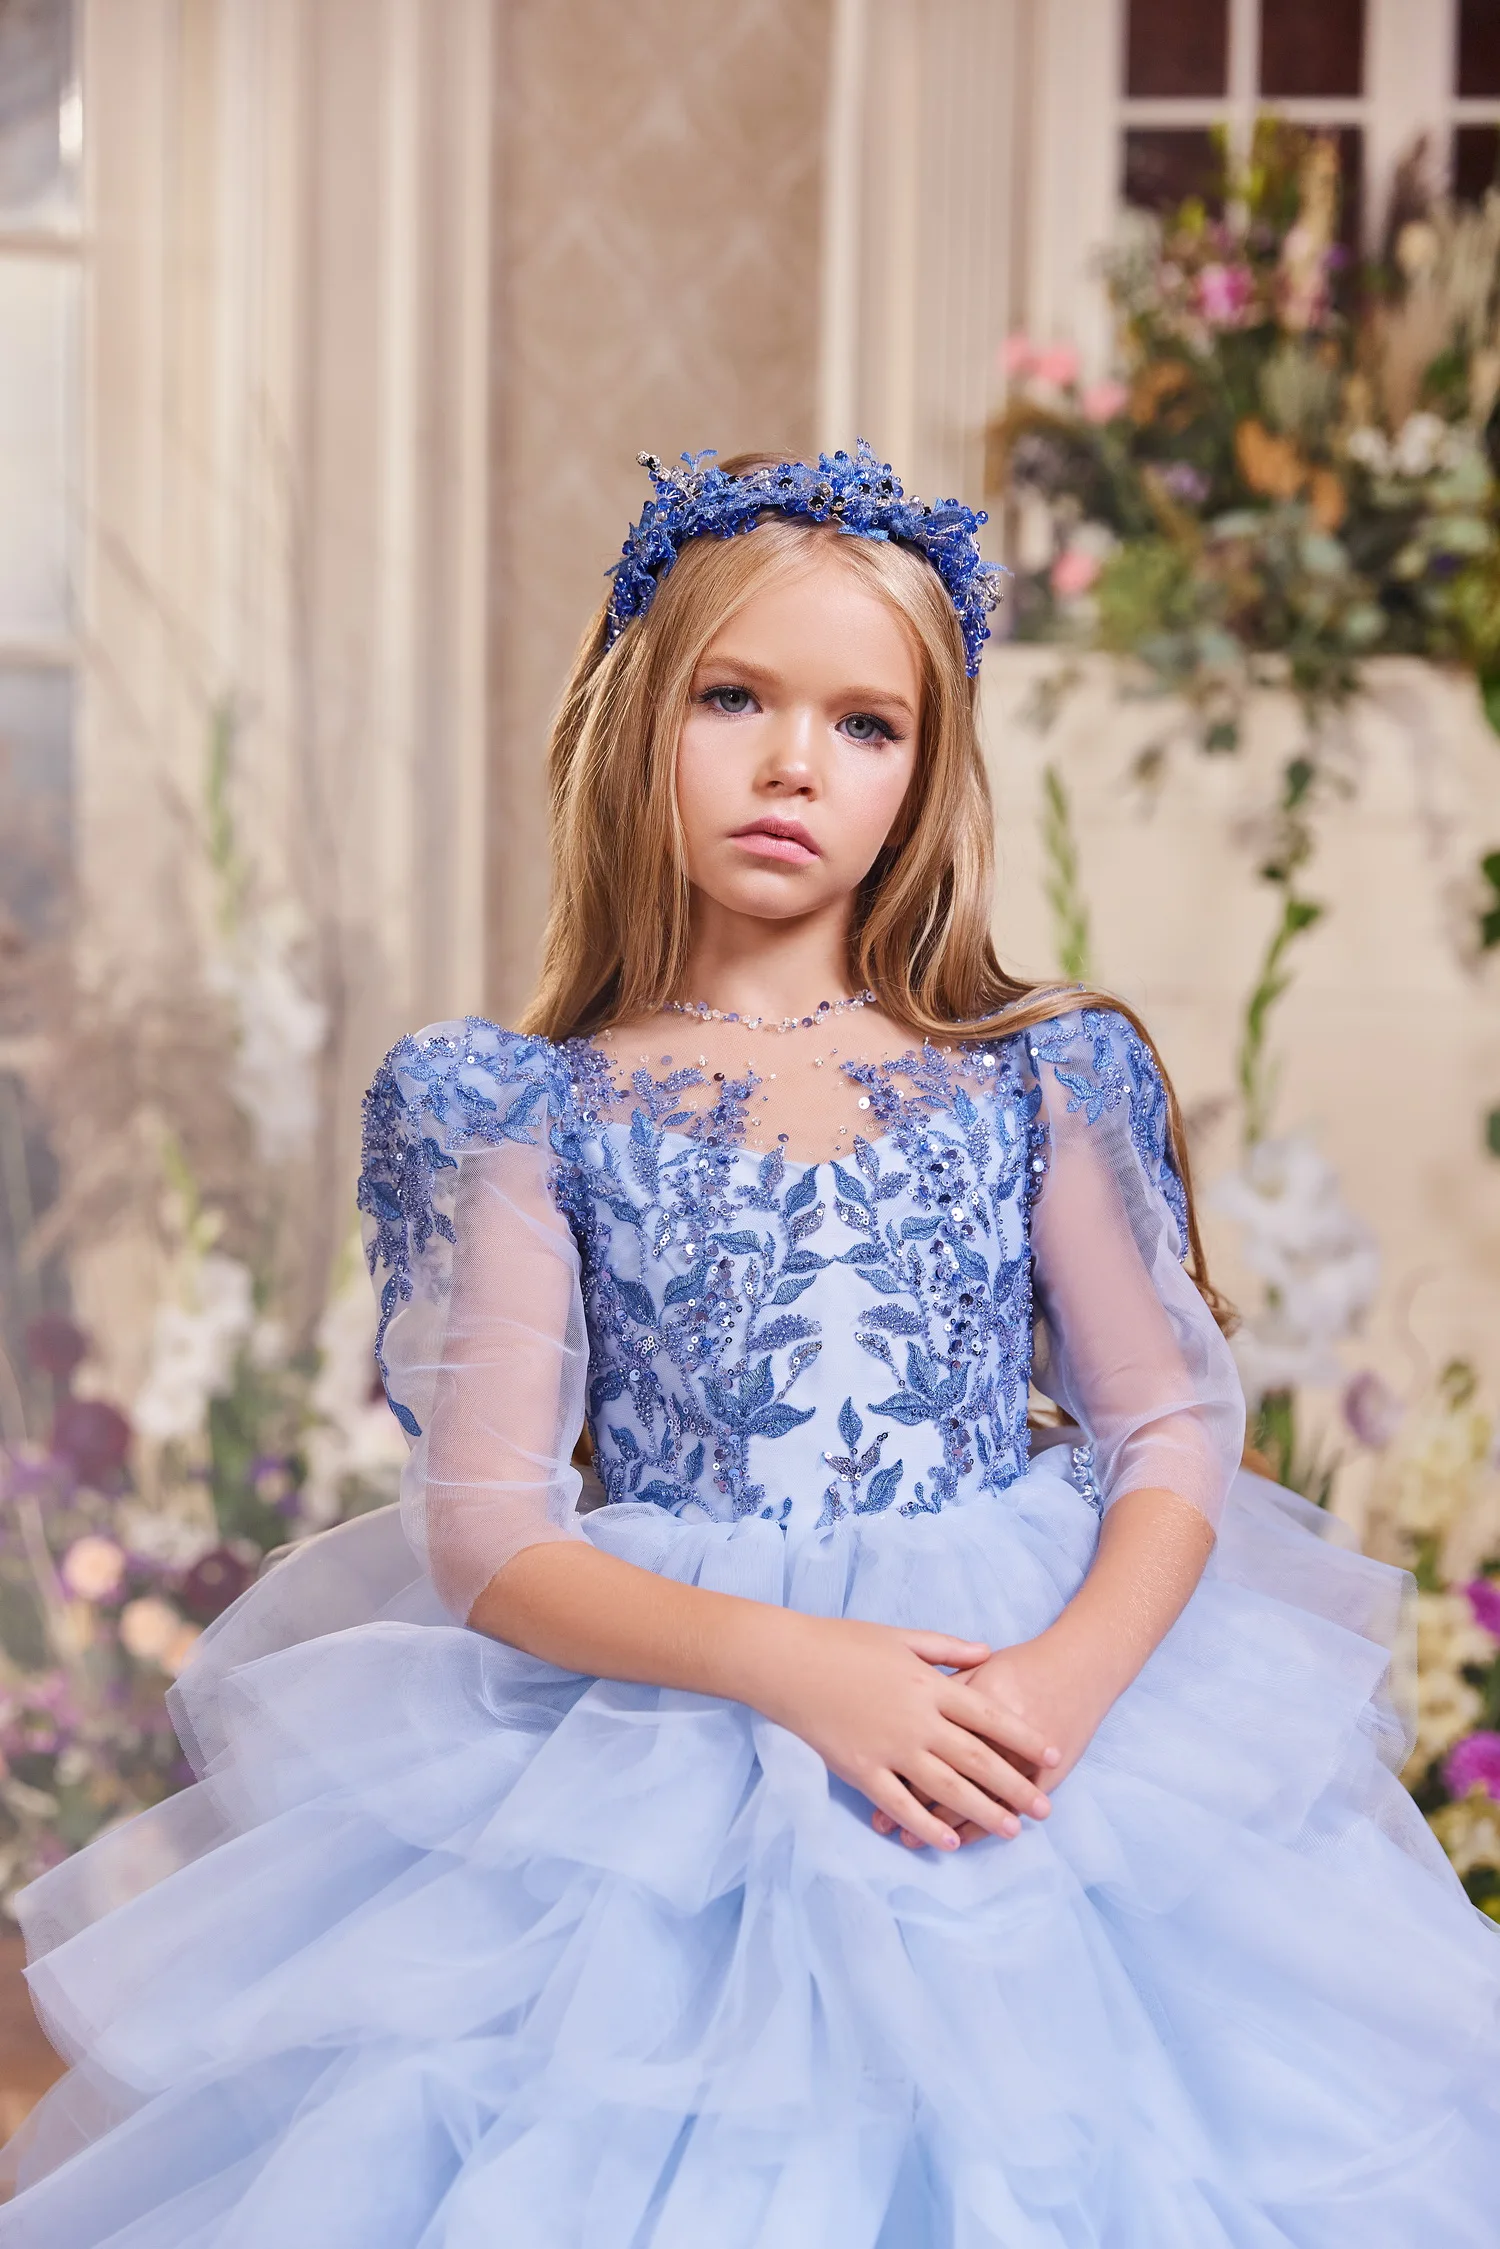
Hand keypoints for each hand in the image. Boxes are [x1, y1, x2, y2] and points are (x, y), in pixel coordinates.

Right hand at [745, 1614, 1059, 1851]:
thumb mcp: (900, 1636)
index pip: (988, 1715)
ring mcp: (890, 1748)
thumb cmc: (843, 1643)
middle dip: (1014, 1785)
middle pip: (977, 1758)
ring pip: (946, 1787)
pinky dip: (926, 1824)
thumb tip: (987, 1652)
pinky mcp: (861, 1770)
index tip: (1052, 1754)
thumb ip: (947, 1647)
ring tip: (1012, 1830)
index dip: (1023, 1736)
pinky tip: (949, 1841)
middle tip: (1044, 1808)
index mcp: (930, 1685)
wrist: (788, 1662)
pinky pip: (901, 1803)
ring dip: (982, 1810)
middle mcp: (918, 1720)